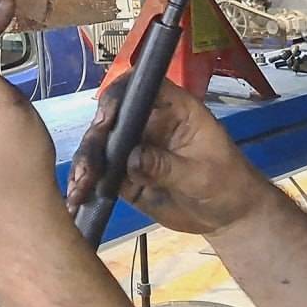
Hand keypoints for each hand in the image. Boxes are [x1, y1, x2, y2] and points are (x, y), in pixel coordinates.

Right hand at [66, 77, 269, 235]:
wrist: (228, 218)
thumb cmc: (227, 184)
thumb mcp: (203, 175)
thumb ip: (168, 166)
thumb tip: (133, 158)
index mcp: (174, 109)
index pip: (142, 88)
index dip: (120, 97)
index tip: (106, 119)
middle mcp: (149, 123)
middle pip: (112, 117)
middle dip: (95, 139)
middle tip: (89, 166)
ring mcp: (134, 148)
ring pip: (100, 146)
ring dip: (85, 164)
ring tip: (80, 188)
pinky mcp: (125, 175)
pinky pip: (100, 174)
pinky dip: (86, 184)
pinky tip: (77, 197)